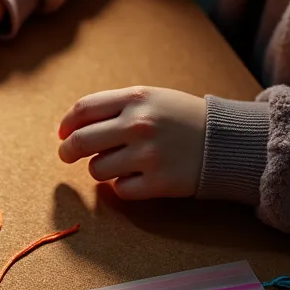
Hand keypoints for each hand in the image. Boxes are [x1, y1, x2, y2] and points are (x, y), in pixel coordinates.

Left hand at [58, 86, 208, 198]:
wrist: (227, 141)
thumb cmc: (182, 119)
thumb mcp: (152, 99)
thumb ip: (114, 108)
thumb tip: (70, 128)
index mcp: (137, 99)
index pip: (84, 109)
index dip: (66, 123)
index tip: (62, 134)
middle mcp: (139, 124)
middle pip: (81, 141)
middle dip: (67, 151)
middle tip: (67, 155)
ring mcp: (149, 155)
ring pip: (97, 169)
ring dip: (100, 169)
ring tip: (120, 163)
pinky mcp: (159, 182)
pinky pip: (120, 190)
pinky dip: (123, 186)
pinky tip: (139, 177)